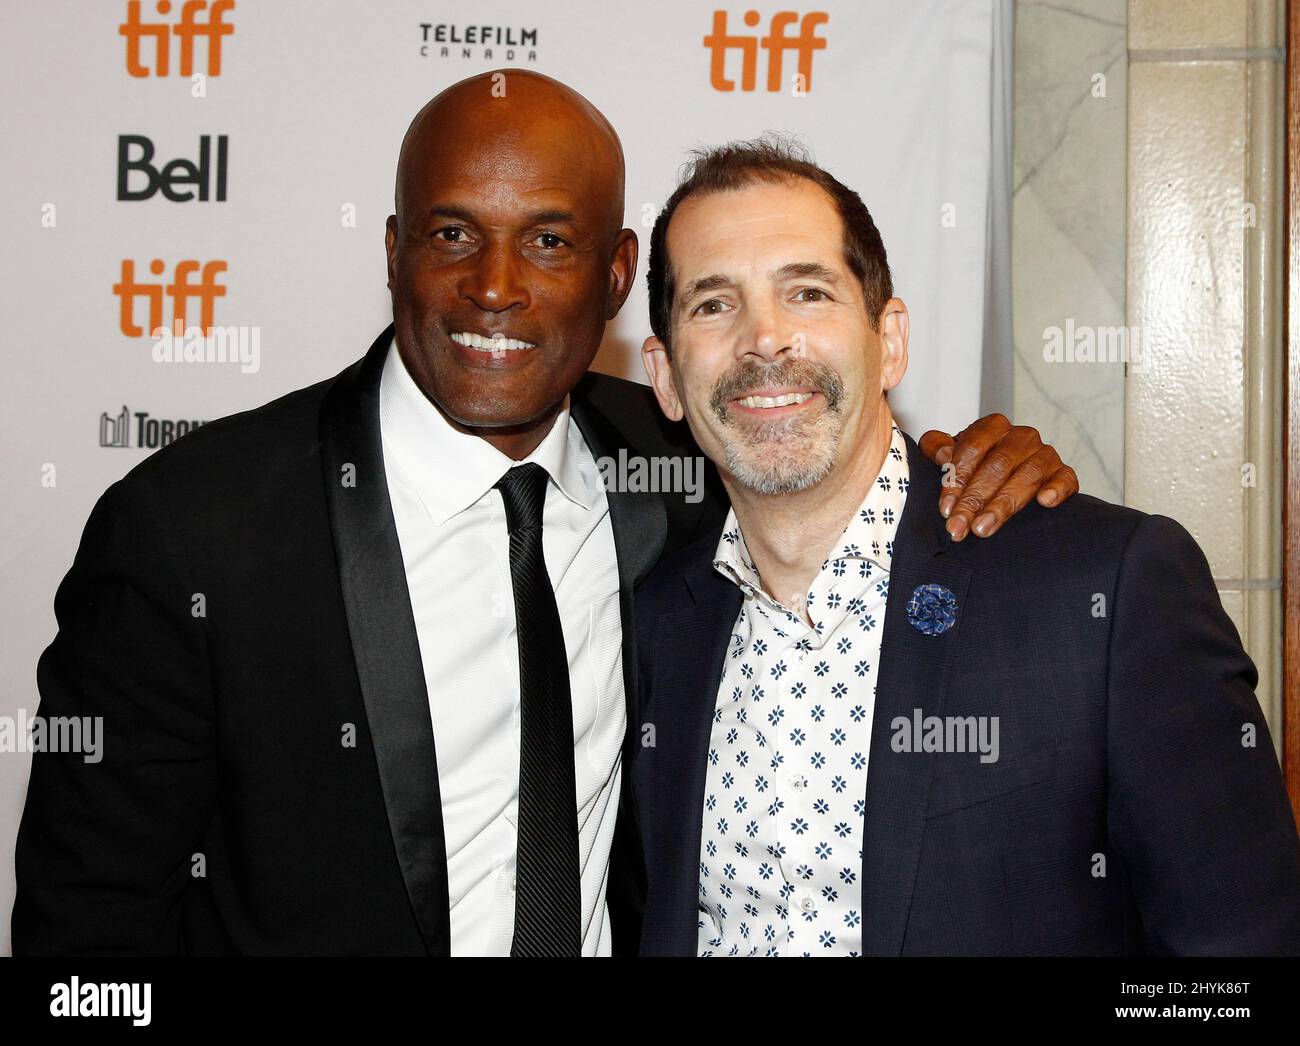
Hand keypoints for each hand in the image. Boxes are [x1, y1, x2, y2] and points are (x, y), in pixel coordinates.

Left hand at [918, 414, 1077, 540]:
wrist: (1005, 475)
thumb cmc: (974, 464)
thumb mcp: (950, 453)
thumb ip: (937, 447)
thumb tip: (941, 455)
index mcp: (992, 427)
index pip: (972, 449)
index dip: (957, 479)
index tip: (946, 509)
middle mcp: (1021, 436)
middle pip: (997, 466)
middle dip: (974, 500)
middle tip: (958, 527)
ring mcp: (1044, 454)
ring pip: (1026, 476)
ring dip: (1002, 505)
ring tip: (982, 528)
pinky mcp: (1062, 472)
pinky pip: (1065, 478)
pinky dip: (1057, 488)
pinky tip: (1045, 501)